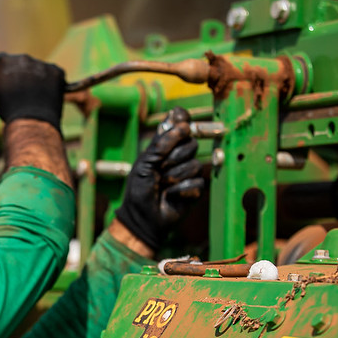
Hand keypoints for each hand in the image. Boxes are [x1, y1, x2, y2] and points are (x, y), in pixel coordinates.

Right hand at [0, 49, 65, 131]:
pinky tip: (48, 97)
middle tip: (23, 95)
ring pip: (39, 69)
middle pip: (22, 64)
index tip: (9, 89)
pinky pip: (55, 74)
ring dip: (38, 79)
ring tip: (36, 98)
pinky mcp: (57, 71)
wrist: (31, 121)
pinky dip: (53, 84)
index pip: (3, 63)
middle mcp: (21, 57)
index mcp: (2, 60)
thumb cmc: (7, 108)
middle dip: (23, 76)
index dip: (6, 77)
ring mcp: (41, 63)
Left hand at [114, 107, 203, 251]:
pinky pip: (197, 183)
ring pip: (195, 165)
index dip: (182, 120)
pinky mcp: (196, 188)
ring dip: (175, 177)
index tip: (182, 123)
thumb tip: (183, 125)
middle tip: (160, 170)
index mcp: (165, 146)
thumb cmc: (140, 190)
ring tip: (163, 185)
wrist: (143, 217)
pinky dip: (180, 190)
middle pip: (192, 144)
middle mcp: (179, 156)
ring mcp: (189, 171)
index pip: (179, 125)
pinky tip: (170, 196)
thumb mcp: (145, 164)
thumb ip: (160, 144)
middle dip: (174, 158)